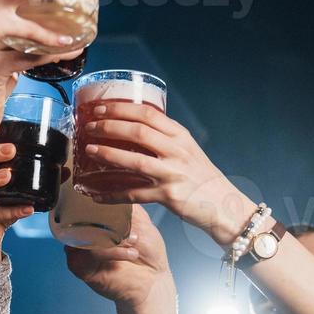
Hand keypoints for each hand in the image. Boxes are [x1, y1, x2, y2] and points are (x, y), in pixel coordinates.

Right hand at [64, 206, 173, 310]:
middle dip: (109, 219)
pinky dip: (112, 251)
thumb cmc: (147, 253)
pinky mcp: (80, 267)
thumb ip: (126, 205)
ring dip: (113, 237)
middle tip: (131, 226)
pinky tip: (130, 253)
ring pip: (85, 234)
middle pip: (81, 216)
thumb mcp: (141, 221)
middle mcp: (83, 233)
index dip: (100, 200)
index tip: (116, 200)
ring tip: (134, 241)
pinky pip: (90, 253)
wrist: (153, 281)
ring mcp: (79, 250)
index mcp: (95, 221)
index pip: (87, 203)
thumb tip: (116, 185)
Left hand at [76, 104, 257, 246]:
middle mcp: (177, 151)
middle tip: (89, 127)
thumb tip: (130, 129)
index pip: (147, 114)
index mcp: (180, 136)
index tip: (100, 108)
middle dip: (109, 127)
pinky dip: (112, 195)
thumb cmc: (201, 177)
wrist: (224, 205)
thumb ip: (164, 138)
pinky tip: (95, 195)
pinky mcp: (168, 196)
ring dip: (108, 154)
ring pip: (134, 161)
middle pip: (138, 133)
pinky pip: (134, 194)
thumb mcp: (187, 149)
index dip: (120, 109)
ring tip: (90, 150)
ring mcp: (172, 174)